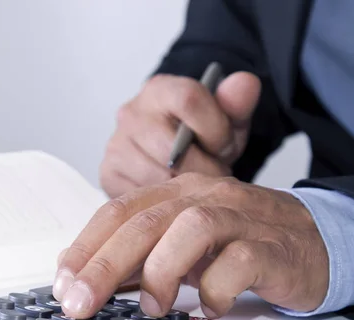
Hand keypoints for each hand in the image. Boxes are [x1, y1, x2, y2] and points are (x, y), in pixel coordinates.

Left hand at [53, 173, 328, 318]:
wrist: (311, 236)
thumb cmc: (237, 240)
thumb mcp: (180, 242)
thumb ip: (139, 253)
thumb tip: (87, 277)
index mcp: (174, 193)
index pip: (118, 212)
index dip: (85, 246)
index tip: (63, 282)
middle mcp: (203, 196)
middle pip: (143, 222)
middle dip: (103, 265)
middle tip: (80, 303)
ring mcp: (239, 217)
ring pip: (190, 229)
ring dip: (161, 272)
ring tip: (153, 306)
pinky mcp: (271, 246)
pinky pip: (239, 262)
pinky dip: (217, 289)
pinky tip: (211, 306)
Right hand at [100, 71, 261, 197]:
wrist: (173, 157)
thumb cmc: (201, 138)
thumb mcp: (227, 120)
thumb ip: (238, 103)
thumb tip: (246, 83)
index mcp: (160, 89)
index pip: (189, 99)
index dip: (216, 130)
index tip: (224, 147)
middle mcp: (131, 113)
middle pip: (173, 148)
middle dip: (203, 169)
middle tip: (214, 176)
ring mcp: (116, 145)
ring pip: (159, 177)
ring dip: (184, 189)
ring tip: (195, 186)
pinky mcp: (107, 174)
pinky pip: (142, 196)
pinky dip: (163, 202)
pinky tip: (175, 197)